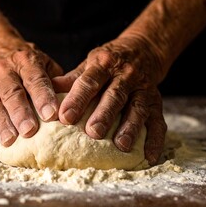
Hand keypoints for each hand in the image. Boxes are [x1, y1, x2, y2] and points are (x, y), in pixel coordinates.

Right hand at [0, 37, 62, 151]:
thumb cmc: (31, 68)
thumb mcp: (47, 66)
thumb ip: (58, 83)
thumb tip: (71, 105)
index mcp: (27, 61)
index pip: (36, 79)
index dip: (43, 96)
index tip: (51, 115)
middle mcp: (5, 70)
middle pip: (13, 93)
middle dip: (21, 113)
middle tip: (29, 131)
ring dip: (1, 124)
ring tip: (9, 141)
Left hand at [53, 36, 166, 164]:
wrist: (143, 49)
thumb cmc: (108, 62)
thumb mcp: (89, 64)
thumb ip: (71, 79)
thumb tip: (47, 91)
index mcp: (104, 64)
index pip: (89, 81)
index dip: (77, 99)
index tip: (64, 117)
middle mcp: (126, 75)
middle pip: (115, 96)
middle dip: (104, 114)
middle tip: (93, 133)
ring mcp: (144, 89)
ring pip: (138, 108)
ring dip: (131, 127)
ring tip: (122, 145)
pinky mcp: (156, 102)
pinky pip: (158, 121)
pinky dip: (155, 139)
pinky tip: (149, 156)